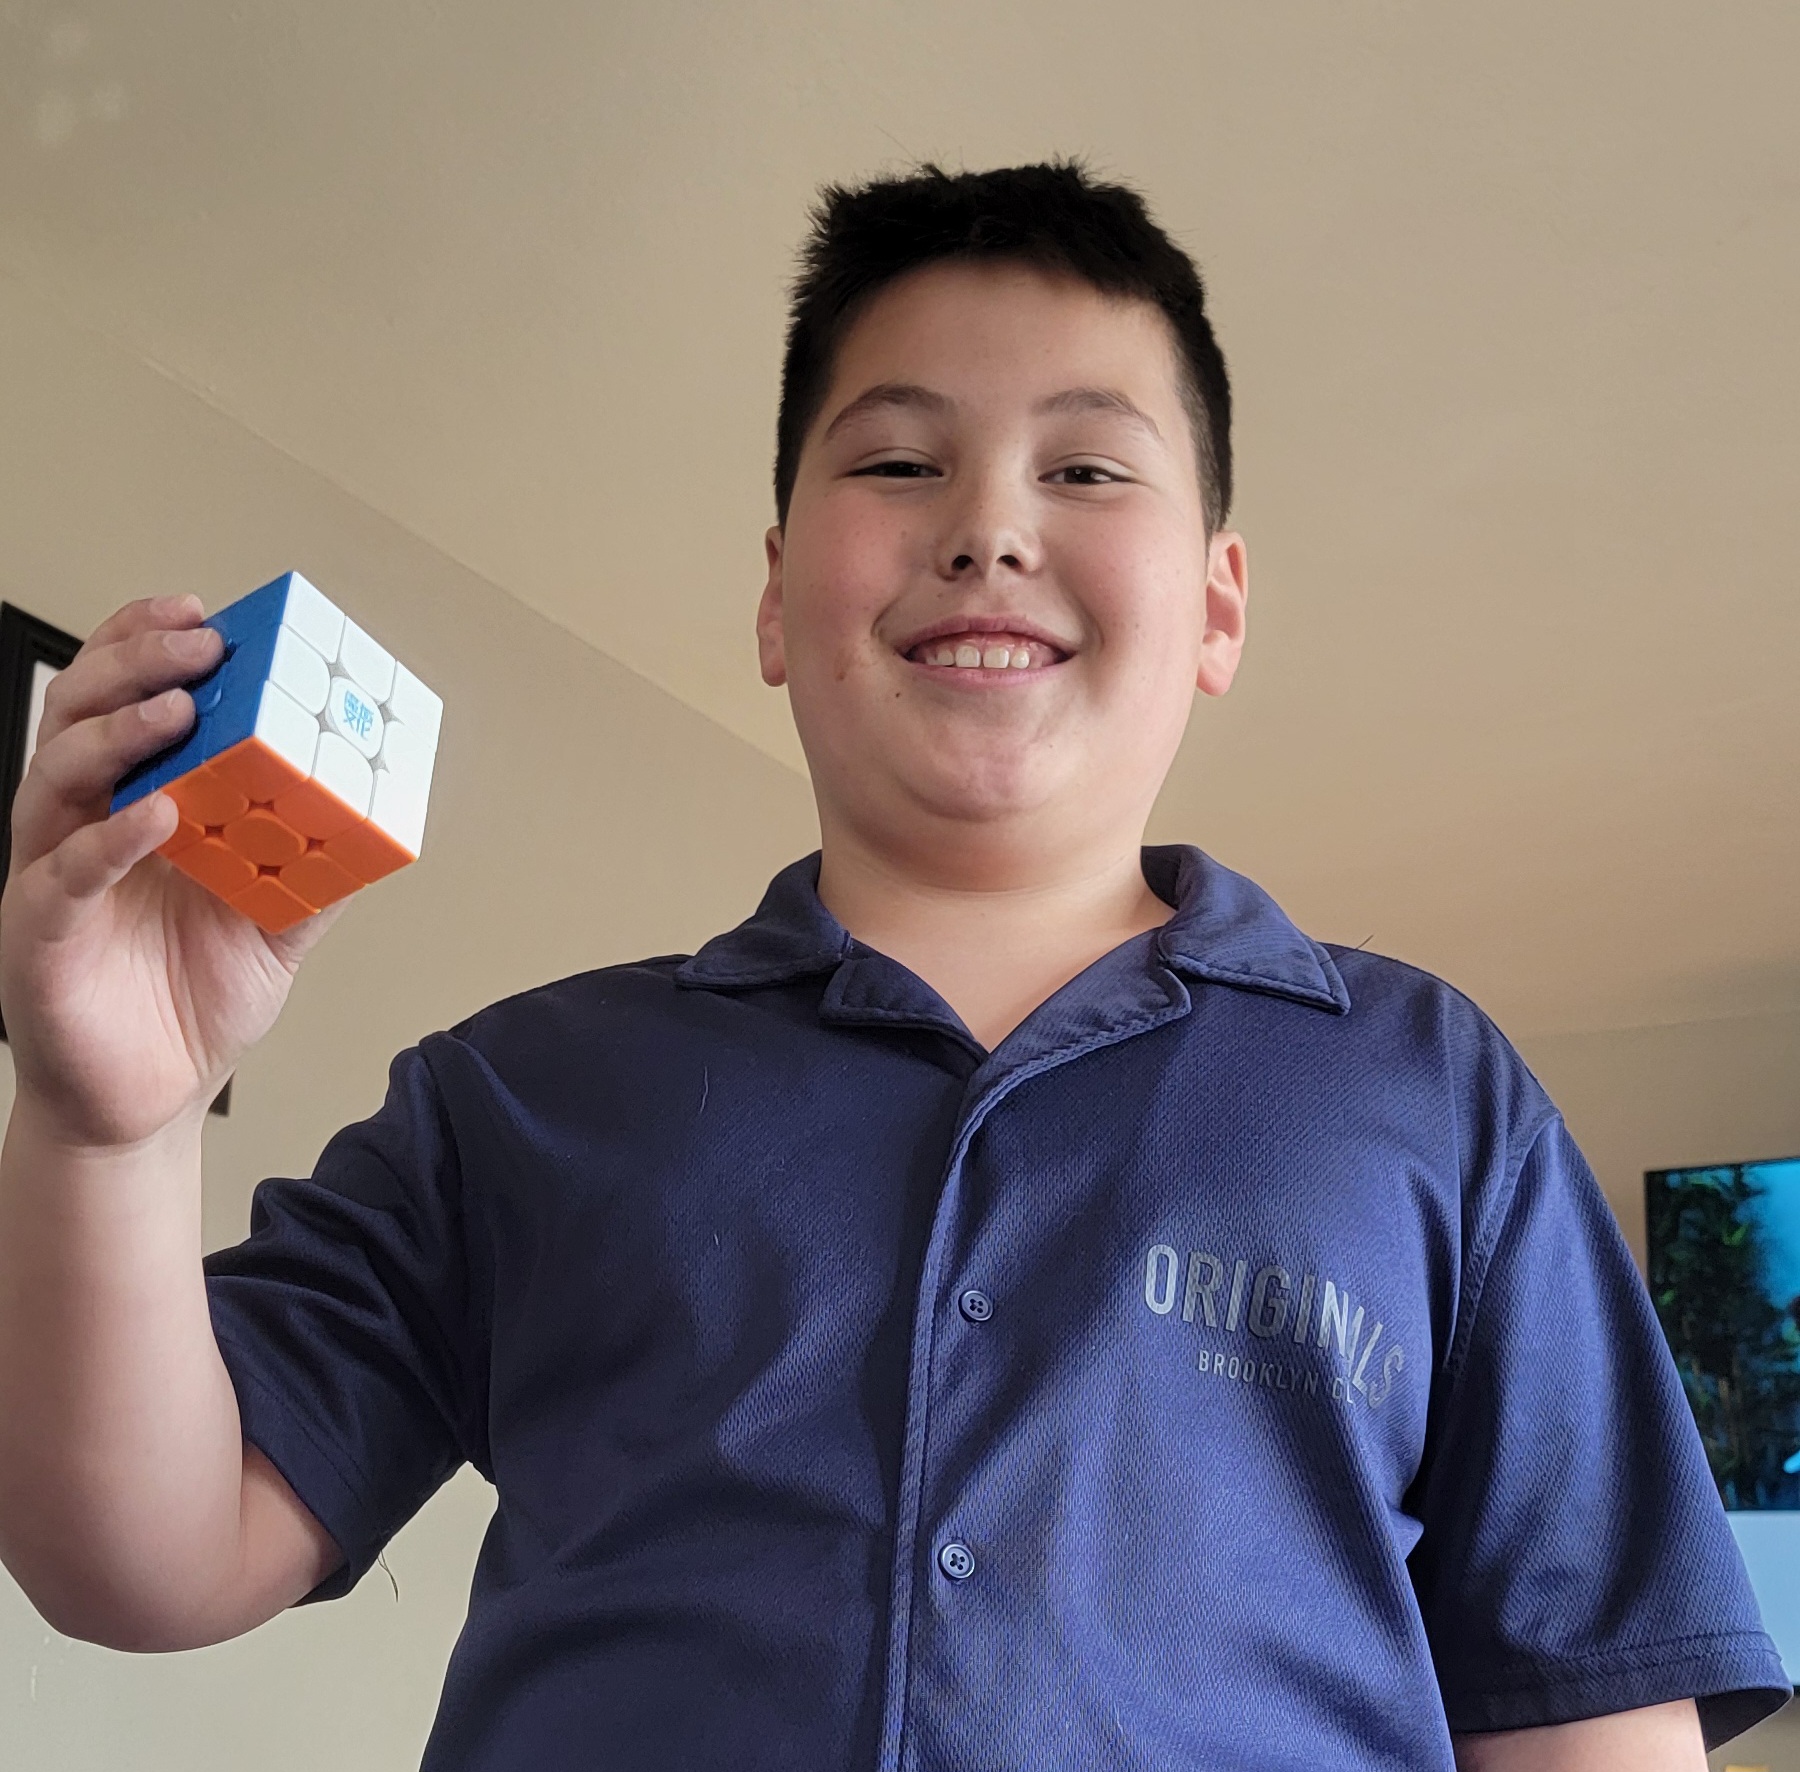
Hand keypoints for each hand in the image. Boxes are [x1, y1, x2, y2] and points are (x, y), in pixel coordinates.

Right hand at [0, 595, 340, 1147]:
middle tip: (196, 643)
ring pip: (58, 775)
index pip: (126, 702)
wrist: (148, 1101)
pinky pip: (63, 875)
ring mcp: (55, 873)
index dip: (148, 647)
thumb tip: (381, 813)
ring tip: (176, 709)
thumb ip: (317, 865)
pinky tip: (155, 816)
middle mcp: (85, 824)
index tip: (202, 613)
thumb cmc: (194, 1001)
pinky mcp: (39, 934)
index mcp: (137, 804)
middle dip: (134, 665)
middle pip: (82, 715)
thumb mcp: (279, 922)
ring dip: (118, 733)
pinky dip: (108, 840)